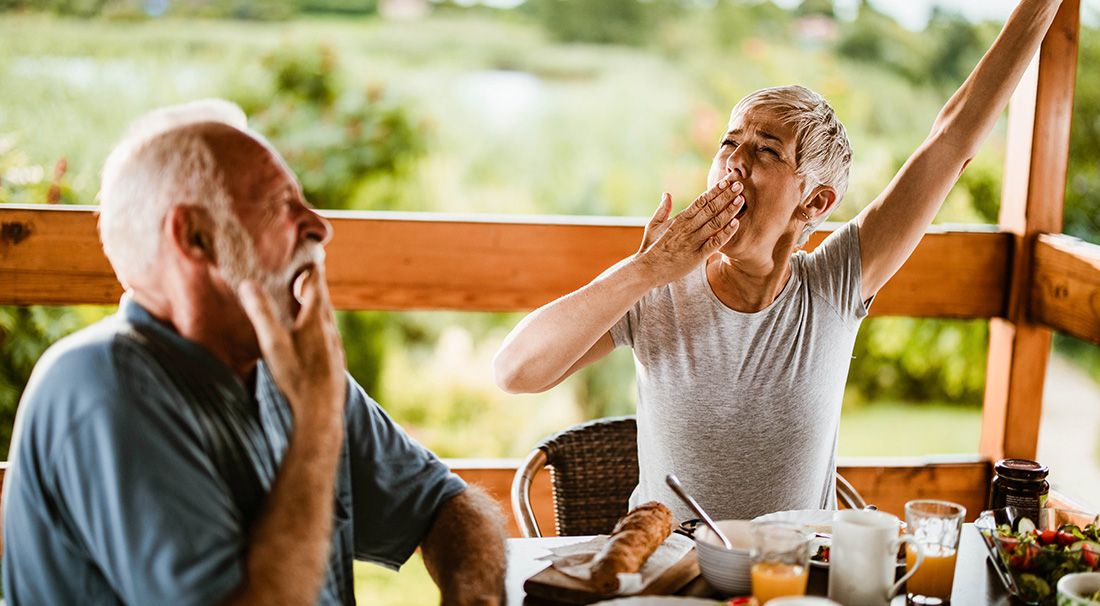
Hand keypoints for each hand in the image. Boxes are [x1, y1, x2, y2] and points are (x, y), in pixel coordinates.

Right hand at [239, 265, 346, 429]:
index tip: (311, 255)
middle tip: (308, 273)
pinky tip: (312, 338)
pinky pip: (327, 336)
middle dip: (314, 285)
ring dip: (316, 307)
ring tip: (307, 302)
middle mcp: (329, 329)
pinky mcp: (334, 362)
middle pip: (322, 300)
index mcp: (315, 319)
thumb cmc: (296, 376)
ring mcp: (334, 346)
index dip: (312, 269)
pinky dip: (318, 326)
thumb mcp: (273, 342)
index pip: (315, 285)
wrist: (321, 411)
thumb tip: (248, 284)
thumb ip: (261, 312)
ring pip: (326, 319)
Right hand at [634, 179, 743, 286]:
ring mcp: (693, 241)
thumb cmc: (650, 248)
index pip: (701, 200)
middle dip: (725, 195)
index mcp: (680, 219)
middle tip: (739, 184)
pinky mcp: (697, 256)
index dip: (715, 190)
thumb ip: (662, 210)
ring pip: (714, 222)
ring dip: (729, 210)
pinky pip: (715, 242)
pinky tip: (736, 224)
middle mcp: (688, 227)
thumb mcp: (653, 226)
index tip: (726, 181)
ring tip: (741, 199)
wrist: (646, 269)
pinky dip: (725, 233)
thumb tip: (666, 194)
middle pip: (710, 207)